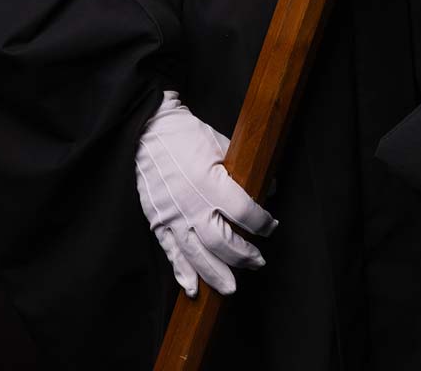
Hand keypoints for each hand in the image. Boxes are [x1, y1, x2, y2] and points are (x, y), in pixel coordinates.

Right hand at [135, 91, 277, 296]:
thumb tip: (270, 187)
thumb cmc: (188, 136)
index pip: (244, 213)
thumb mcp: (221, 144)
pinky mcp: (158, 220)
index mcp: (210, 182)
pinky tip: (193, 289)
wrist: (149, 131)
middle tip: (258, 261)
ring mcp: (173, 215)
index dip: (262, 224)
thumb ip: (243, 170)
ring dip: (217, 274)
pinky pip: (171, 252)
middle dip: (244, 255)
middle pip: (222, 242)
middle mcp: (192, 203)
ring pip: (197, 255)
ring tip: (232, 287)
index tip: (270, 226)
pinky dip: (181, 273)